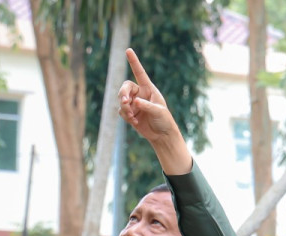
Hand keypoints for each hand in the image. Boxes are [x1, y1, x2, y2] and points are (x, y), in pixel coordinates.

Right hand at [118, 49, 190, 173]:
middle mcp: (140, 94)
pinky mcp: (130, 113)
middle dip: (123, 93)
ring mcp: (134, 103)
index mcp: (149, 89)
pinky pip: (122, 111)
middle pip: (125, 87)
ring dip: (125, 107)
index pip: (139, 73)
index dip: (134, 62)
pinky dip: (126, 116)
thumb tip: (135, 102)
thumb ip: (147, 106)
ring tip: (132, 116)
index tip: (128, 50)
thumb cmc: (164, 120)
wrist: (162, 135)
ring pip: (121, 100)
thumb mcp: (159, 111)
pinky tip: (134, 122)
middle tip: (125, 102)